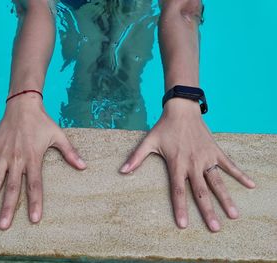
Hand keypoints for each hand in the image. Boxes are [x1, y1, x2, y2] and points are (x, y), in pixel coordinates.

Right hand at [0, 94, 86, 229]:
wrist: (24, 105)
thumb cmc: (42, 122)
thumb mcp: (59, 136)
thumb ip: (70, 153)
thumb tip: (83, 167)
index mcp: (33, 158)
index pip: (35, 185)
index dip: (35, 202)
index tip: (34, 219)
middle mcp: (17, 159)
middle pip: (12, 187)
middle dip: (8, 207)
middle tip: (3, 226)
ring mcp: (3, 155)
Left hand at [119, 97, 255, 231]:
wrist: (181, 110)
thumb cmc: (164, 127)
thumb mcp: (148, 142)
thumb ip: (136, 158)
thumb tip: (121, 171)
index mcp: (177, 164)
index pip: (178, 191)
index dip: (180, 208)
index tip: (184, 225)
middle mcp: (193, 164)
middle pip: (200, 191)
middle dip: (208, 211)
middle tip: (215, 228)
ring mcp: (206, 157)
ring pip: (217, 181)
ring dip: (225, 198)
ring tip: (234, 215)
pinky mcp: (215, 151)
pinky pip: (229, 164)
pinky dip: (240, 174)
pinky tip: (251, 185)